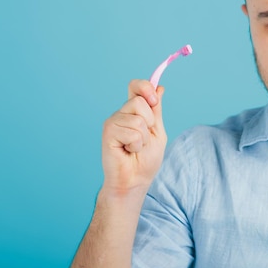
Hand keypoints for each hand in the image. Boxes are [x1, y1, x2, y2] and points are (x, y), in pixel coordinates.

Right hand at [100, 79, 167, 195]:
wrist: (135, 180)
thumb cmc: (145, 159)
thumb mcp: (157, 131)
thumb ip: (156, 111)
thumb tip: (160, 88)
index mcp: (133, 111)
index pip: (135, 86)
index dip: (145, 86)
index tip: (154, 99)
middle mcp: (121, 113)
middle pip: (140, 101)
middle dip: (149, 122)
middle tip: (143, 139)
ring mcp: (113, 121)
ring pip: (138, 118)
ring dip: (144, 138)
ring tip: (135, 147)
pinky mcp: (108, 132)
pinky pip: (132, 132)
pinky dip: (136, 144)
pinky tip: (128, 151)